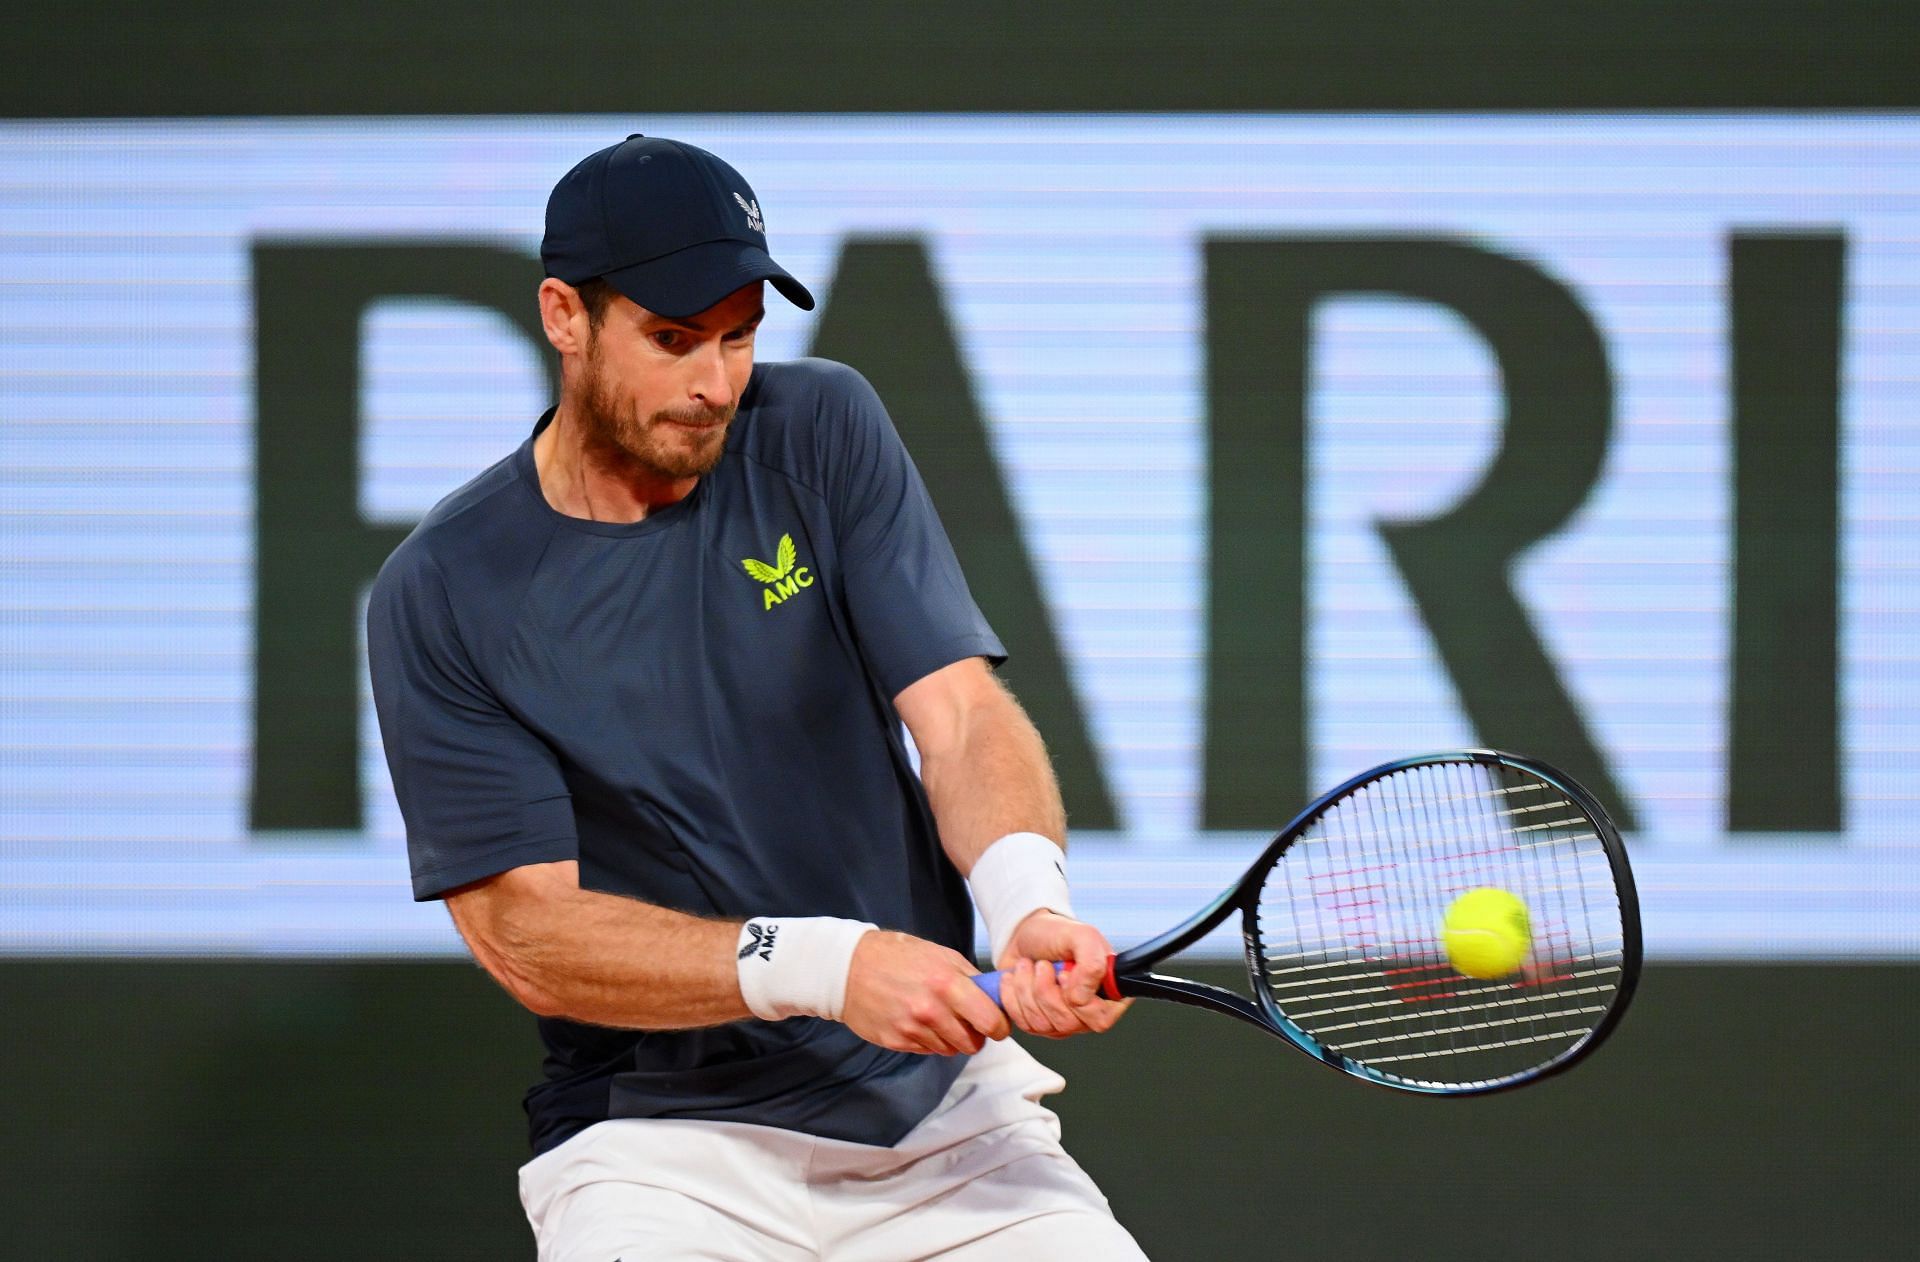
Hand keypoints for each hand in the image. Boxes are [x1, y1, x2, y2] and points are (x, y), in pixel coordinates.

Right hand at [842, 930, 1010, 1055]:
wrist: (848, 967)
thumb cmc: (898, 955)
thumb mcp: (940, 954)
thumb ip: (970, 978)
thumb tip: (997, 998)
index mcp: (947, 984)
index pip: (991, 1022)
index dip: (999, 1025)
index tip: (996, 1022)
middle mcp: (931, 1010)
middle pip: (973, 1044)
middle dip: (975, 1035)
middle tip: (967, 1021)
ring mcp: (912, 1029)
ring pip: (950, 1050)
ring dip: (951, 1038)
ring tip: (937, 1017)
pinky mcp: (896, 1042)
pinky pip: (928, 1050)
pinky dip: (930, 1040)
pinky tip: (918, 1021)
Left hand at [995, 911, 1131, 1038]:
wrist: (1023, 935)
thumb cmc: (1056, 935)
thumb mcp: (1082, 936)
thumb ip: (1092, 963)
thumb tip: (1082, 997)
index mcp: (1107, 993)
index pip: (1101, 1018)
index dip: (1078, 1000)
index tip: (1063, 974)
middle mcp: (1087, 1012)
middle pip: (1068, 1024)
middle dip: (1045, 990)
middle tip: (1042, 965)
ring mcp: (1062, 1021)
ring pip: (1043, 1025)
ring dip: (1027, 989)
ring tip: (1028, 966)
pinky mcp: (1037, 1024)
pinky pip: (1023, 1023)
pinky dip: (1012, 996)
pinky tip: (1016, 979)